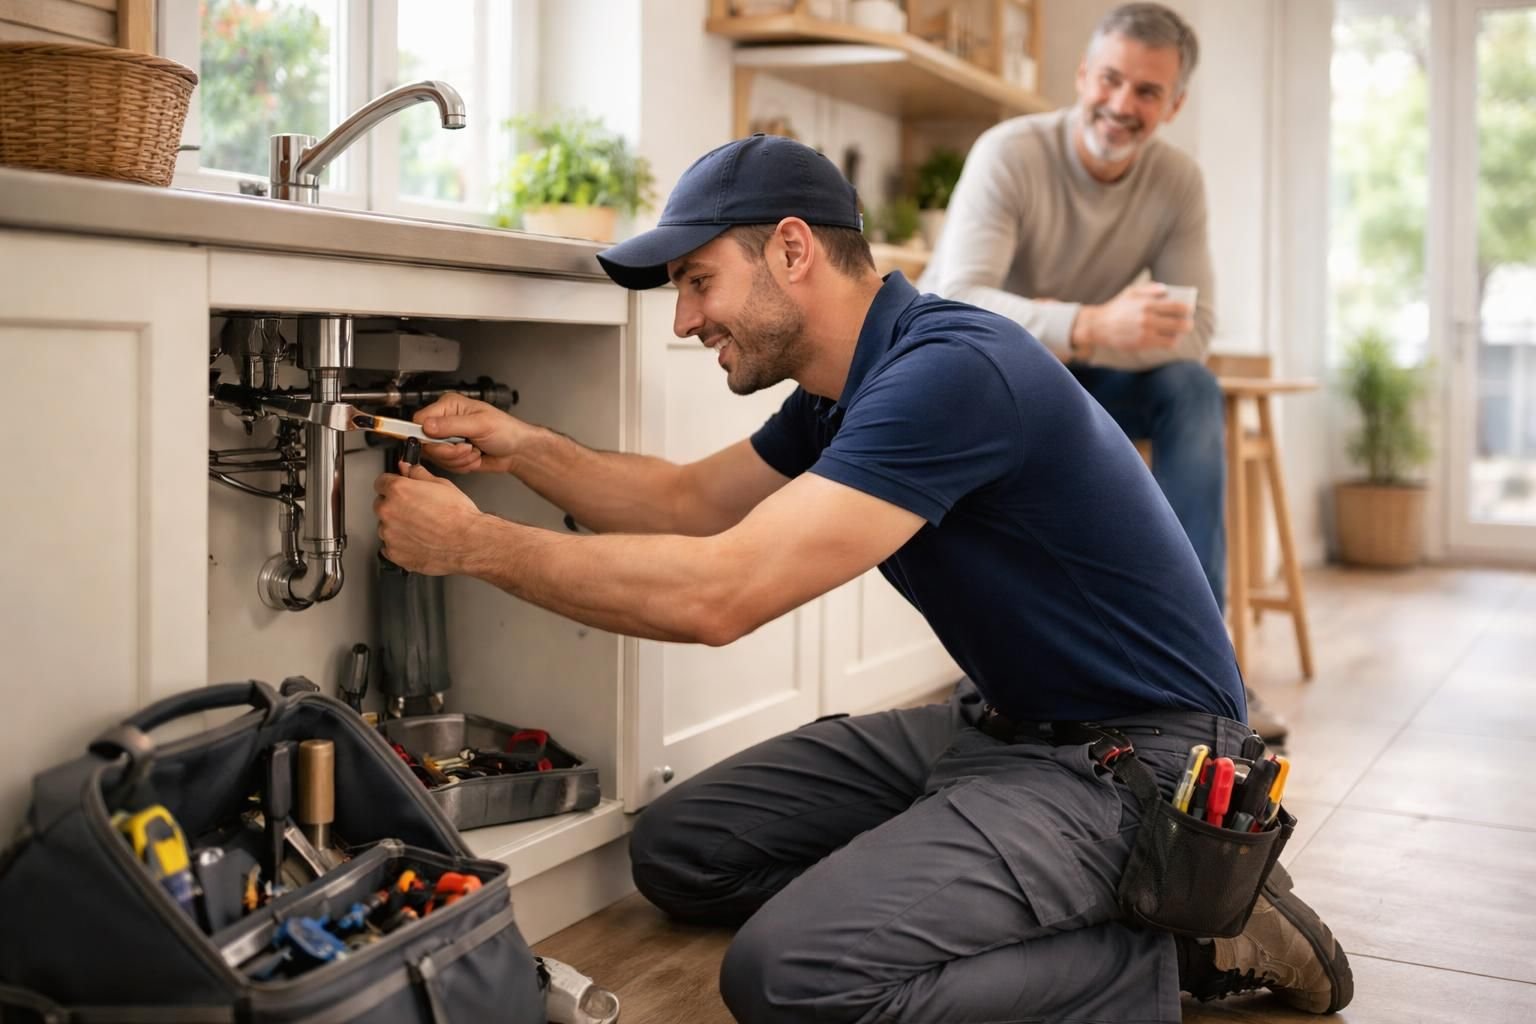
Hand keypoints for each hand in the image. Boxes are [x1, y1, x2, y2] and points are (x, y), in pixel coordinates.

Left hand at [373, 462, 483, 574]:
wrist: (468, 542)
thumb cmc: (458, 516)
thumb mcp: (442, 484)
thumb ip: (418, 474)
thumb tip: (408, 469)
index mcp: (398, 490)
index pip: (381, 482)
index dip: (393, 485)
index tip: (400, 490)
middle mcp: (389, 511)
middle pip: (381, 505)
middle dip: (394, 506)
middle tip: (416, 511)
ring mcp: (390, 534)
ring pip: (386, 527)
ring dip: (397, 527)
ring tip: (421, 529)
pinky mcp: (394, 554)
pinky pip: (390, 548)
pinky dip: (400, 546)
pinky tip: (418, 542)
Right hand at [413, 393, 531, 474]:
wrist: (516, 450)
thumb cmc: (505, 430)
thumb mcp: (480, 424)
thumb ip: (451, 425)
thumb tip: (427, 425)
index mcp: (448, 406)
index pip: (419, 420)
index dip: (426, 435)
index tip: (440, 443)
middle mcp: (444, 421)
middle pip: (426, 443)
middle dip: (449, 451)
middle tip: (467, 447)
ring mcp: (447, 439)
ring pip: (436, 457)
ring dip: (458, 459)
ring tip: (474, 450)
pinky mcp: (452, 454)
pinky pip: (446, 466)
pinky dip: (462, 466)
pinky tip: (474, 457)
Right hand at [1075, 283, 1193, 351]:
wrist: (1098, 326)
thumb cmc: (1116, 308)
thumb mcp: (1131, 292)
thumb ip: (1150, 288)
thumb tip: (1166, 290)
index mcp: (1148, 303)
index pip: (1178, 307)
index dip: (1187, 309)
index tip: (1189, 310)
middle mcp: (1148, 318)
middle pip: (1180, 323)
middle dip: (1187, 324)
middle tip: (1187, 323)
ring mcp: (1146, 332)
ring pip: (1175, 336)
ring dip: (1180, 334)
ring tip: (1178, 332)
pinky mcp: (1142, 343)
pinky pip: (1165, 344)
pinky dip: (1171, 342)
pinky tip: (1169, 340)